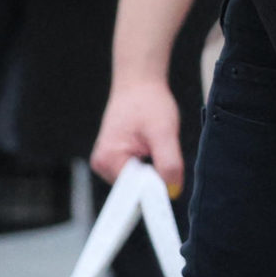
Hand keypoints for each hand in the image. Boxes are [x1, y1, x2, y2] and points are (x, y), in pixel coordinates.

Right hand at [90, 75, 183, 193]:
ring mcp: (107, 161)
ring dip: (153, 167)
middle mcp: (102, 164)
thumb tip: (172, 191)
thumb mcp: (165, 132)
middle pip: (136, 188)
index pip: (134, 192)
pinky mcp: (115, 157)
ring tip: (154, 142)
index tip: (170, 182)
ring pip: (138, 180)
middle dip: (155, 174)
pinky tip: (150, 144)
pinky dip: (149, 162)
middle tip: (161, 148)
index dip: (155, 188)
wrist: (139, 83)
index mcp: (108, 160)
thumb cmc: (149, 102)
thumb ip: (168, 163)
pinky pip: (137, 170)